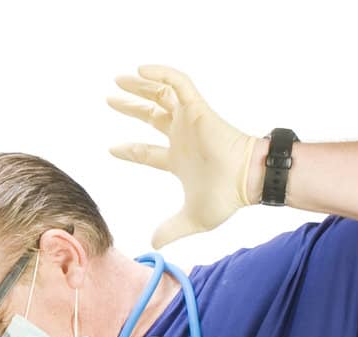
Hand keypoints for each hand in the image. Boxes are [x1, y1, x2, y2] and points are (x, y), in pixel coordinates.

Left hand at [107, 65, 258, 248]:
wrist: (248, 180)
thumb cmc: (226, 197)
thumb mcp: (192, 218)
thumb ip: (171, 229)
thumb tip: (153, 244)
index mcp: (178, 159)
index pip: (148, 152)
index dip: (129, 150)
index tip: (112, 149)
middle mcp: (182, 136)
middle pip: (152, 115)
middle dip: (131, 107)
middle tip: (110, 99)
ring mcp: (189, 121)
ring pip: (161, 95)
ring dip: (140, 87)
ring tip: (119, 79)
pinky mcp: (197, 108)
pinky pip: (178, 84)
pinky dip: (161, 74)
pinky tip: (140, 70)